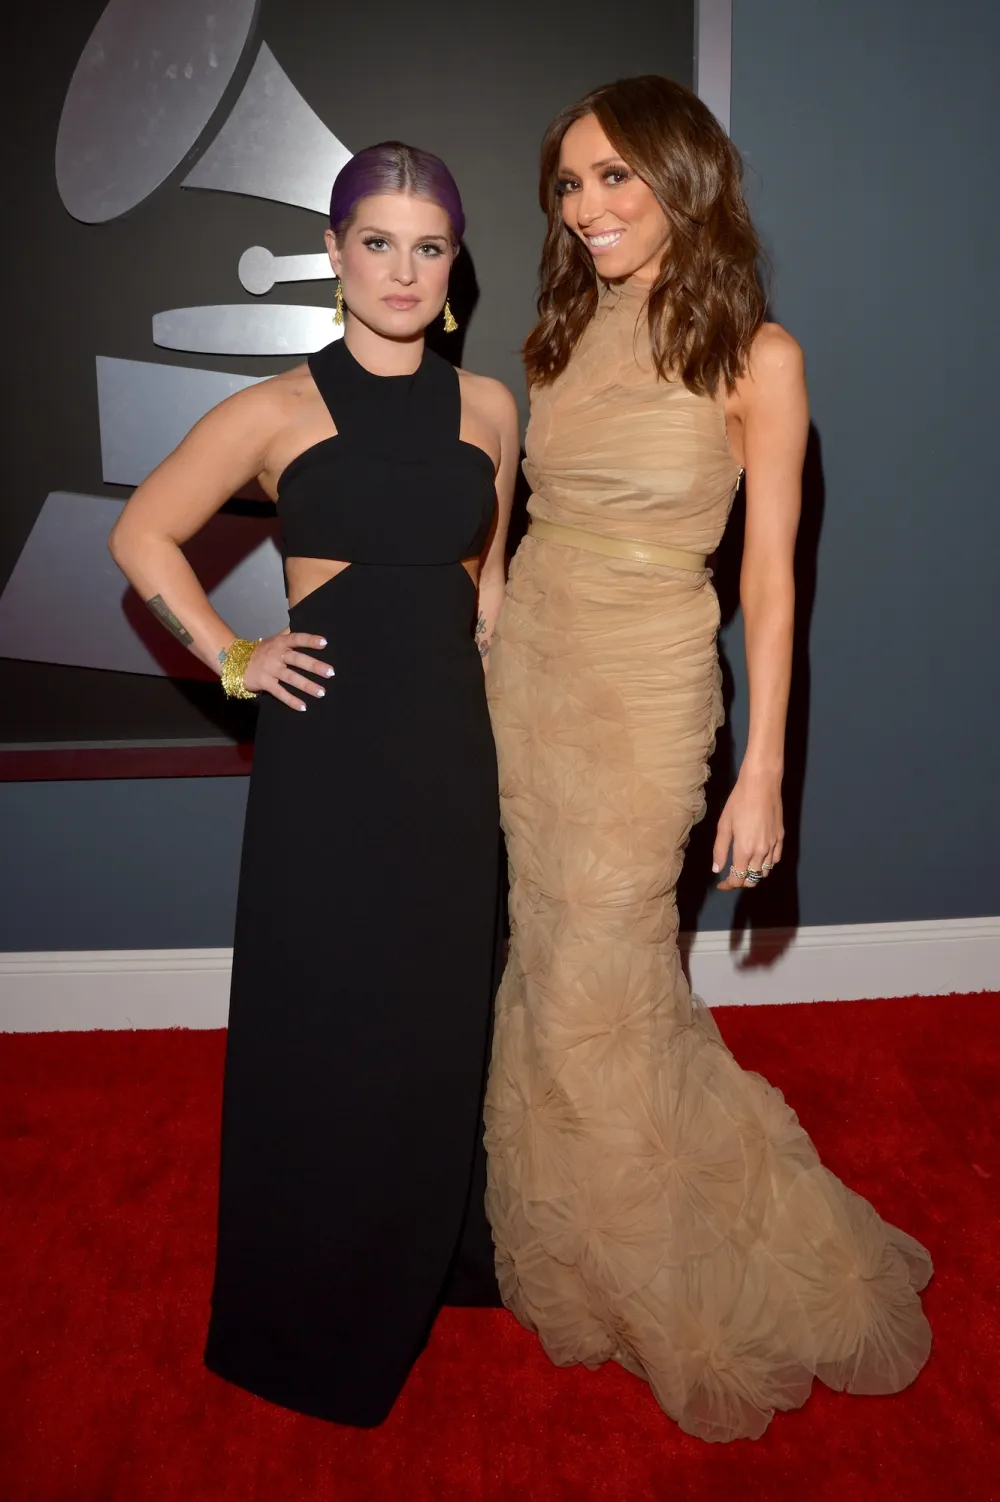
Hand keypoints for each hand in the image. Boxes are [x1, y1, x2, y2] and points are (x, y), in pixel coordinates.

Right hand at [242, 627, 333, 711]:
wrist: (236, 662)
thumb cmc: (262, 651)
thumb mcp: (275, 639)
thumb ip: (289, 633)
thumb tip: (306, 621)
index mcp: (280, 643)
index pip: (297, 639)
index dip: (310, 640)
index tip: (324, 643)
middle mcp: (276, 655)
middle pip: (297, 659)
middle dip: (314, 666)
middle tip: (331, 672)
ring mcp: (270, 670)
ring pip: (291, 678)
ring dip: (307, 685)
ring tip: (321, 692)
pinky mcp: (265, 683)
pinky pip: (280, 693)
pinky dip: (291, 700)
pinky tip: (303, 707)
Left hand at [712, 768, 783, 890]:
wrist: (762, 784)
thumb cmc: (739, 801)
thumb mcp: (724, 825)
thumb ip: (720, 849)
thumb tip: (717, 869)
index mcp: (745, 849)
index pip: (738, 878)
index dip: (728, 885)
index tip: (721, 884)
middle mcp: (761, 851)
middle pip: (752, 879)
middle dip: (741, 882)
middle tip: (731, 876)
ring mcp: (773, 845)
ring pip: (765, 872)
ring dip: (753, 874)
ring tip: (744, 868)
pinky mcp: (781, 838)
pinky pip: (775, 860)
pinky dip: (766, 865)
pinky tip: (758, 859)